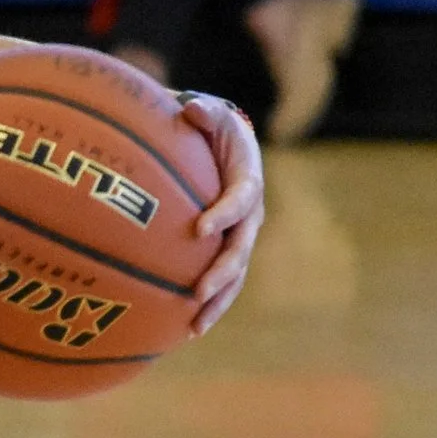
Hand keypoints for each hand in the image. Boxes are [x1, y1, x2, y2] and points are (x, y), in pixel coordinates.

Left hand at [176, 88, 264, 334]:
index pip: (242, 198)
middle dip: (221, 272)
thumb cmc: (210, 127)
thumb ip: (203, 112)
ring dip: (217, 302)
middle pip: (241, 248)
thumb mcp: (209, 112)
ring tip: (194, 326)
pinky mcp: (227, 251)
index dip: (225, 213)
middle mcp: (250, 214)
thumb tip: (189, 108)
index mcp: (248, 180)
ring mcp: (241, 236)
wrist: (223, 144)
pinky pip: (222, 282)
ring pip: (235, 275)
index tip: (201, 229)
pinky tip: (186, 330)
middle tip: (197, 292)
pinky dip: (209, 306)